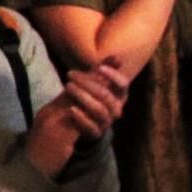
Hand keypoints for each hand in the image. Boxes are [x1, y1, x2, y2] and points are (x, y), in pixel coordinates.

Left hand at [21, 59, 129, 178]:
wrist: (74, 123)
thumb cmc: (85, 97)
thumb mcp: (91, 83)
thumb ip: (102, 71)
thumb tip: (116, 57)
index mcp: (118, 96)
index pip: (123, 85)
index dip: (114, 76)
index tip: (100, 67)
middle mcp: (115, 110)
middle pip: (108, 97)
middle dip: (89, 84)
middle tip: (70, 74)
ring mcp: (105, 123)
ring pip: (100, 111)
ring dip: (83, 98)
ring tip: (67, 87)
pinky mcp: (94, 135)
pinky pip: (92, 128)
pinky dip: (81, 118)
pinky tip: (70, 109)